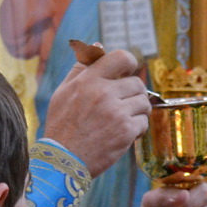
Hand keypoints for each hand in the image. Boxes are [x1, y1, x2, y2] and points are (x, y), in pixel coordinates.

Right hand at [43, 49, 150, 176]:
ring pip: (144, 103)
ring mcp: (117, 113)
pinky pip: (143, 123)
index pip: (122, 58)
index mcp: (89, 80)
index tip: (126, 74)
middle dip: (134, 94)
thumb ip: (81, 68)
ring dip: (138, 111)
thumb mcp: (63, 92)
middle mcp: (104, 93)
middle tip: (124, 105)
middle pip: (137, 83)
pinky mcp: (126, 132)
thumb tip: (99, 45)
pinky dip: (137, 129)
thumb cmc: (62, 126)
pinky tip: (123, 134)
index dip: (129, 64)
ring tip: (123, 120)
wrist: (63, 161)